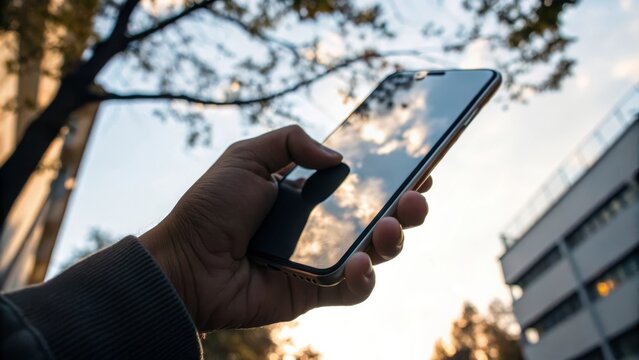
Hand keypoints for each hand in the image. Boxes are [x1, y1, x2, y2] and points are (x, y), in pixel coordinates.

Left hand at [139, 125, 430, 330]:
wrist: (186, 262)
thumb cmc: (211, 208)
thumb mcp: (246, 156)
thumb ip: (290, 140)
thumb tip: (338, 156)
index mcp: (309, 193)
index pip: (361, 184)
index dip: (392, 177)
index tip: (420, 167)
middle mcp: (321, 226)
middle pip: (378, 217)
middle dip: (406, 208)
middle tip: (416, 197)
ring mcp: (321, 259)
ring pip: (374, 253)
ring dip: (393, 239)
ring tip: (390, 226)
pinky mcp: (315, 291)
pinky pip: (353, 290)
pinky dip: (365, 279)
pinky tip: (362, 263)